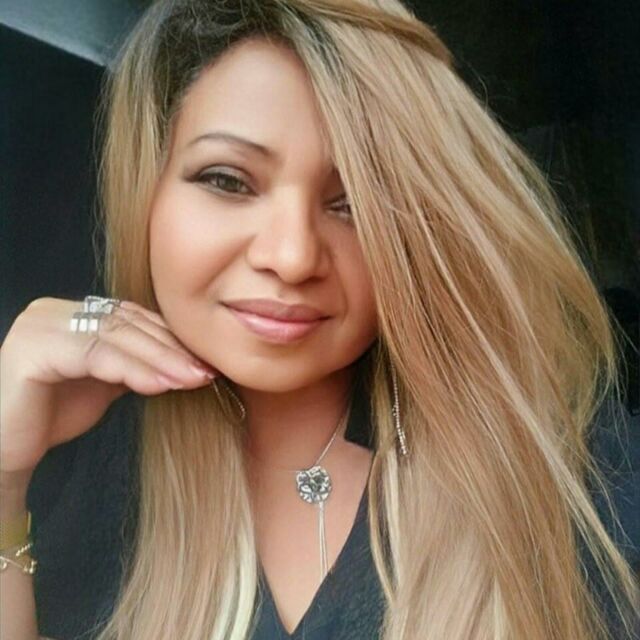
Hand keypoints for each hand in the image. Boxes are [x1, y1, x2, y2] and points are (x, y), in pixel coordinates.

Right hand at [0, 297, 219, 474]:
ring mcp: (40, 325)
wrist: (7, 450)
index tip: (204, 361)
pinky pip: (94, 354)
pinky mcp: (32, 349)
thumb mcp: (104, 382)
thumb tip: (185, 360)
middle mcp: (54, 310)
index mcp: (71, 312)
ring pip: (115, 335)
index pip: (131, 318)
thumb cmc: (52, 415)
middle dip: (171, 348)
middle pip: (127, 323)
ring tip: (190, 379)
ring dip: (159, 358)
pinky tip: (159, 385)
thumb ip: (134, 363)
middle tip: (205, 371)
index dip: (171, 338)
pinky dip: (132, 369)